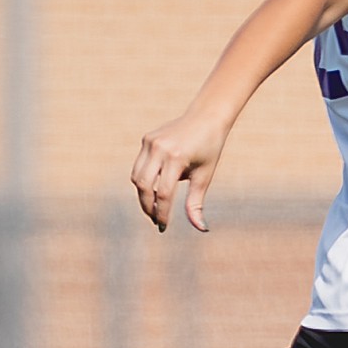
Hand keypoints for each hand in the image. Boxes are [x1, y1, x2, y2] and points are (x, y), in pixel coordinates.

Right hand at [131, 109, 231, 231]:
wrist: (206, 118)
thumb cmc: (209, 149)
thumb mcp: (205, 176)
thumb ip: (197, 203)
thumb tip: (201, 228)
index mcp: (177, 158)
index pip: (164, 193)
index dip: (162, 213)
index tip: (163, 227)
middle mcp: (160, 149)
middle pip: (145, 187)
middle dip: (148, 207)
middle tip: (156, 219)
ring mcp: (150, 142)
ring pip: (137, 177)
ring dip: (143, 195)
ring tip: (154, 206)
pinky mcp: (146, 139)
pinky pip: (139, 165)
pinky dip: (144, 180)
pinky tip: (155, 189)